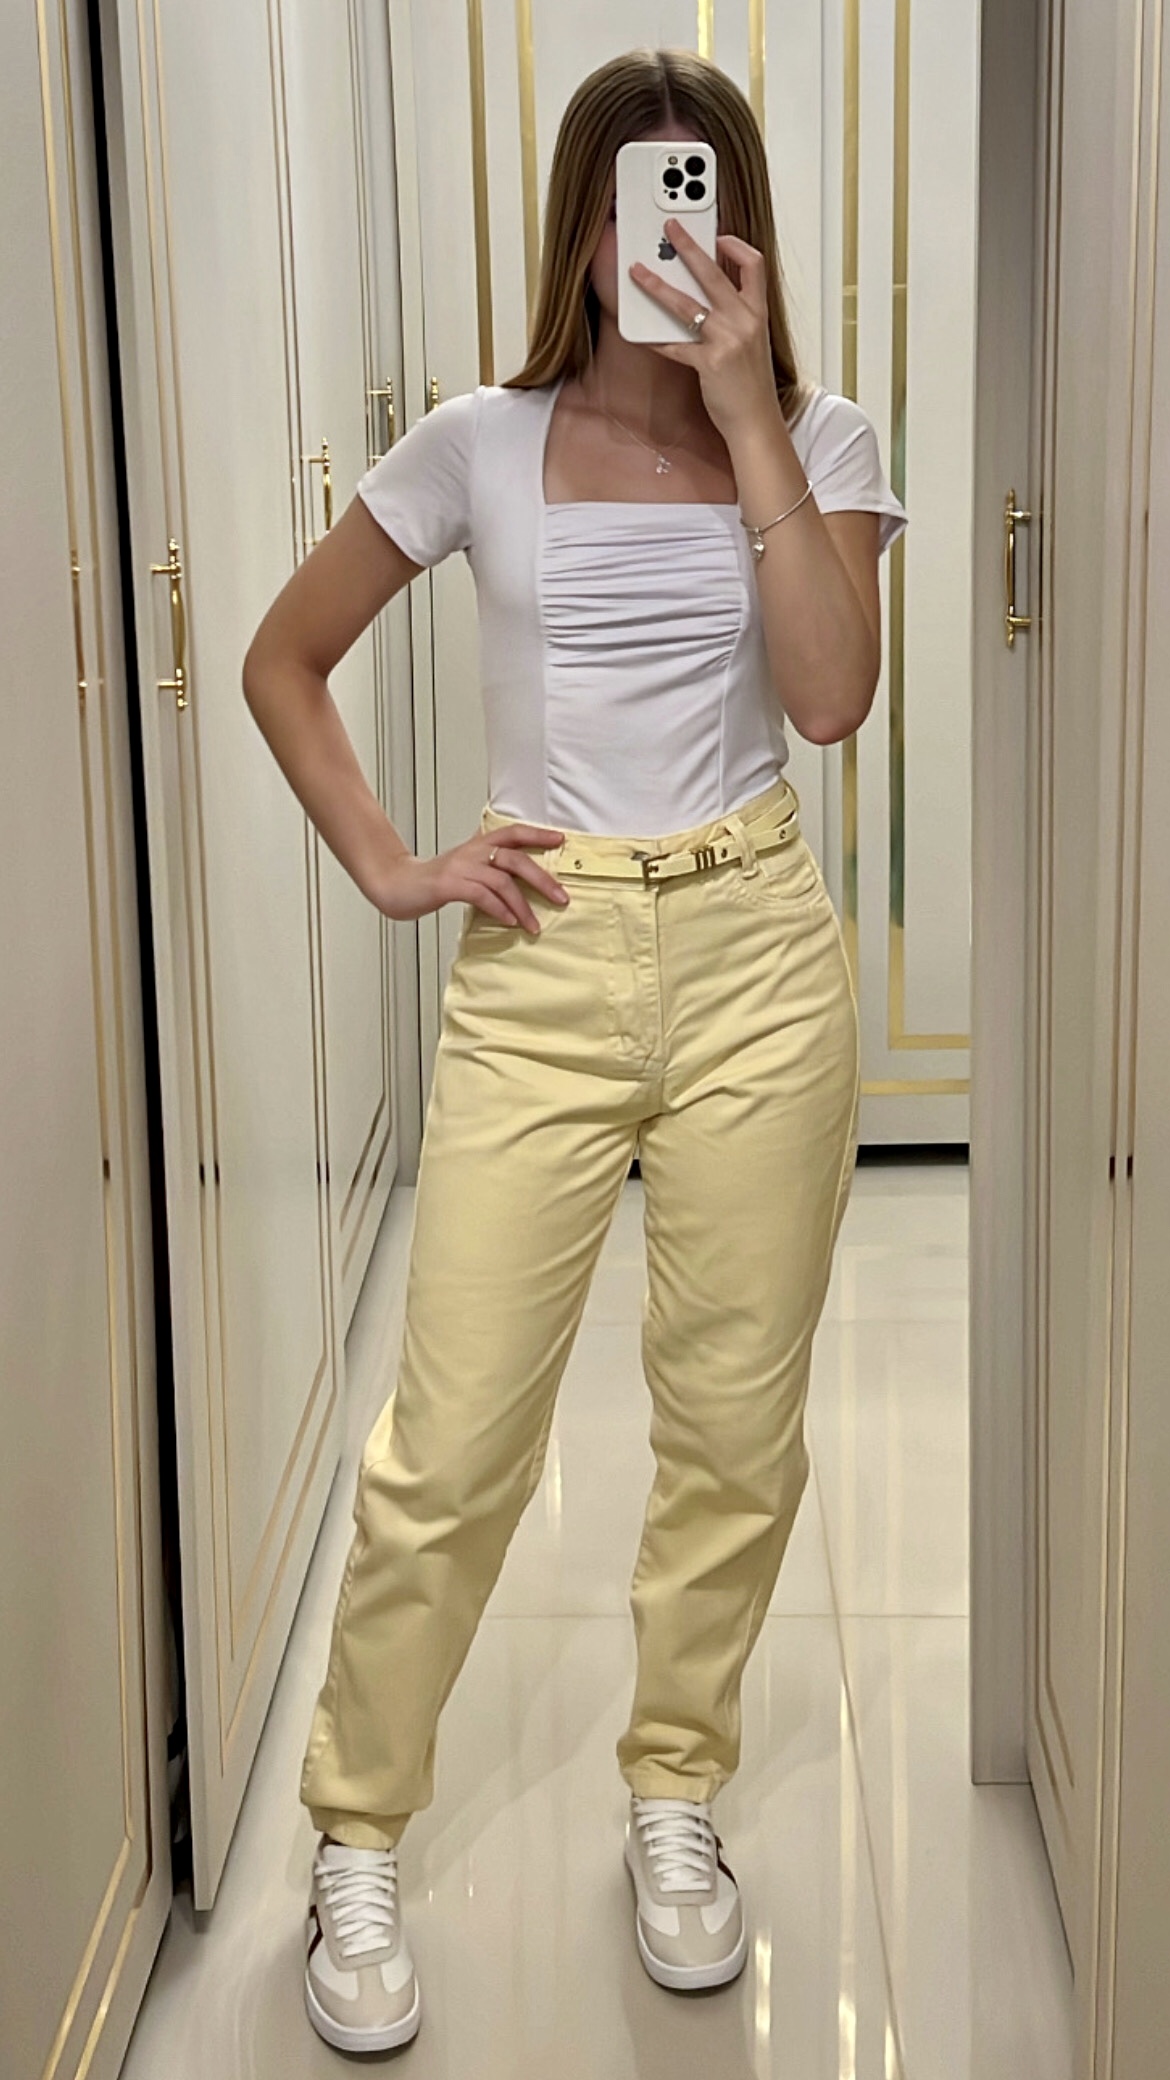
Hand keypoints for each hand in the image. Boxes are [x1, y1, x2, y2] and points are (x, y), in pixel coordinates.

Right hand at [368, 824, 569, 933]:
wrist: (397, 886)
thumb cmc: (434, 882)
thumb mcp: (466, 870)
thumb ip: (490, 873)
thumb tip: (522, 889)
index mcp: (478, 845)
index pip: (513, 833)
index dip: (538, 835)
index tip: (561, 840)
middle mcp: (472, 852)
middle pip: (515, 859)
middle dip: (542, 879)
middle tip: (561, 897)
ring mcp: (460, 867)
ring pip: (502, 881)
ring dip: (522, 905)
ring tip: (533, 924)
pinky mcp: (448, 884)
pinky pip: (481, 895)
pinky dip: (499, 909)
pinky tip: (509, 922)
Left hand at [628, 219, 779, 443]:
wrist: (756, 422)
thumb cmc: (751, 386)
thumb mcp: (752, 343)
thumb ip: (736, 317)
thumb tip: (707, 298)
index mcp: (758, 313)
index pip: (755, 264)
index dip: (736, 246)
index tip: (718, 236)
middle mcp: (744, 321)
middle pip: (713, 273)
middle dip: (688, 247)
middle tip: (669, 229)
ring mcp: (727, 341)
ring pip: (686, 304)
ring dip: (657, 286)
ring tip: (638, 273)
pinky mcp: (709, 363)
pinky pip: (675, 345)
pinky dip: (656, 340)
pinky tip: (641, 335)